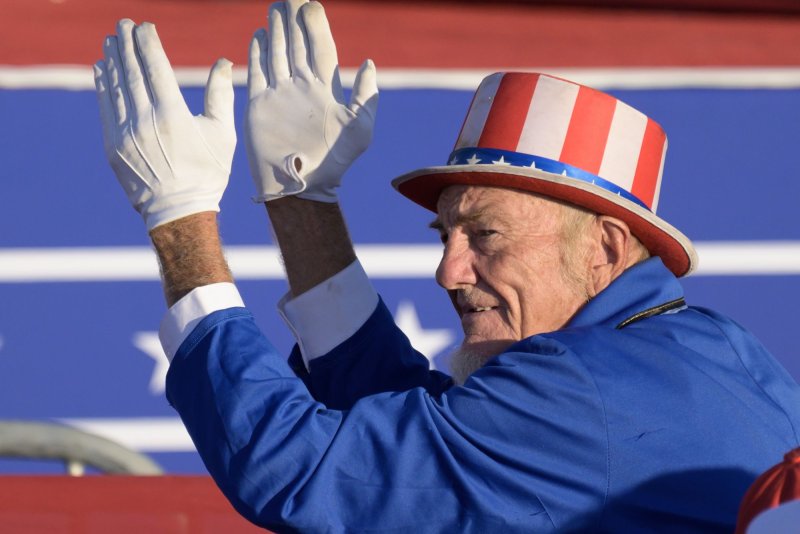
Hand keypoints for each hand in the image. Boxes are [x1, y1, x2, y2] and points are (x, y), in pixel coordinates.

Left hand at [94, 19, 235, 230]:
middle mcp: (145, 121)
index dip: (148, 44)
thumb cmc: (207, 173)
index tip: (145, 26)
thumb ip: (220, 95)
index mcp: (174, 115)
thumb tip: (223, 61)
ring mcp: (125, 134)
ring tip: (111, 40)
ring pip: (116, 87)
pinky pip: (105, 108)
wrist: (178, 211)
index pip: (156, 68)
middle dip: (126, 45)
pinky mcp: (112, 146)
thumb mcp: (222, 134)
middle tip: (122, 24)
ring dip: (112, 60)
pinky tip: (103, 69)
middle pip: (132, 72)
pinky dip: (103, 86)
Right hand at [245, 0, 377, 202]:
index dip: (317, 26)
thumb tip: (369, 63)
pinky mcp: (260, 105)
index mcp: (326, 90)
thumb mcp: (360, 129)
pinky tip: (258, 35)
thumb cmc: (335, 162)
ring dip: (276, 31)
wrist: (303, 185)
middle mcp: (302, 88)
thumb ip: (366, 96)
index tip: (313, 3)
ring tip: (275, 7)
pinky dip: (257, 54)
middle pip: (297, 45)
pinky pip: (258, 73)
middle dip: (293, 20)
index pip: (321, 48)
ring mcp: (280, 95)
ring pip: (277, 54)